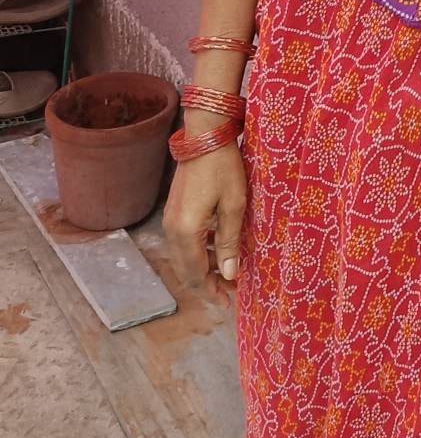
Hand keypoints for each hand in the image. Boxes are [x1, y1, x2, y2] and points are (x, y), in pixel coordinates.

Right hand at [163, 145, 246, 290]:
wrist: (204, 135)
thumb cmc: (223, 167)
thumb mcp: (233, 205)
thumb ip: (229, 241)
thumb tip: (229, 274)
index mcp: (186, 232)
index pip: (196, 274)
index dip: (211, 291)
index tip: (227, 302)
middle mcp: (172, 230)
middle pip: (187, 268)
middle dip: (208, 282)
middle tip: (230, 290)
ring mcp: (170, 219)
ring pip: (185, 255)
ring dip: (205, 265)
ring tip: (228, 269)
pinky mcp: (174, 210)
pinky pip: (184, 241)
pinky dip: (200, 250)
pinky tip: (217, 247)